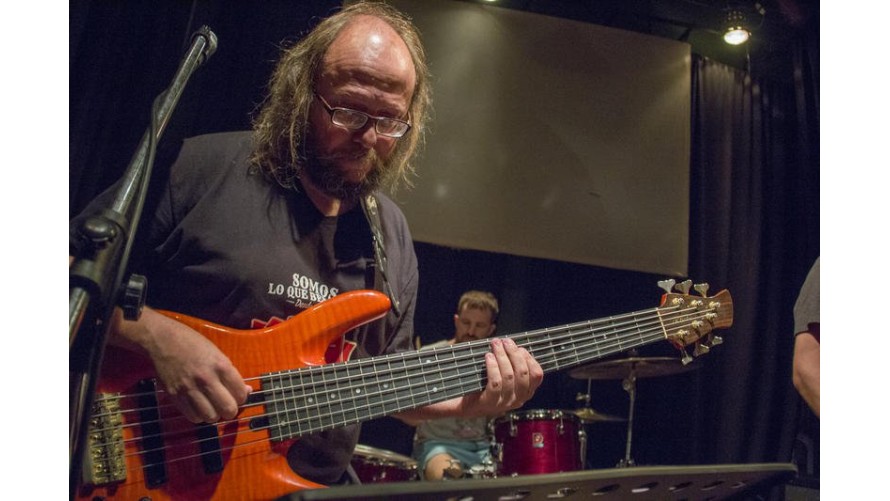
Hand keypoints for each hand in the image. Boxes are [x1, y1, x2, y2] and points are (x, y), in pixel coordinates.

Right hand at [116, 308, 250, 422]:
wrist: (163, 340)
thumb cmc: (193, 343)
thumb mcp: (217, 353)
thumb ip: (230, 373)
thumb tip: (246, 390)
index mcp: (221, 366)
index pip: (241, 394)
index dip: (242, 397)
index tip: (237, 395)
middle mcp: (207, 379)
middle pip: (228, 409)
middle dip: (231, 410)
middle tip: (227, 404)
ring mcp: (190, 389)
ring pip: (211, 417)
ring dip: (214, 414)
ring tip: (212, 406)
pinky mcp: (175, 396)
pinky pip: (193, 417)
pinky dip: (199, 415)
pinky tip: (199, 406)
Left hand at [460, 338, 542, 415]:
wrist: (466, 404)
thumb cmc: (486, 385)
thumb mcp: (504, 377)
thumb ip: (512, 364)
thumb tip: (511, 345)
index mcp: (525, 392)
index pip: (537, 375)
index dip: (529, 358)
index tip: (519, 347)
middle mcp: (518, 399)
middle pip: (523, 373)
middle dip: (514, 353)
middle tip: (505, 341)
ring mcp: (504, 402)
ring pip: (509, 376)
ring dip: (502, 356)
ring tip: (495, 345)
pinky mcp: (489, 402)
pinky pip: (495, 383)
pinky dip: (493, 367)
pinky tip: (488, 357)